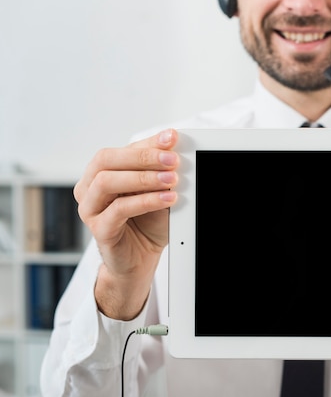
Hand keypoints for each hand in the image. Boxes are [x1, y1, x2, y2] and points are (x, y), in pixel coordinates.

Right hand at [74, 129, 178, 319]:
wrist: (141, 258)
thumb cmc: (147, 221)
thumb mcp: (156, 190)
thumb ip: (159, 168)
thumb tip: (174, 143)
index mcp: (100, 173)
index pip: (122, 150)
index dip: (148, 143)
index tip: (173, 138)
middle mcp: (89, 188)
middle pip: (106, 160)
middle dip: (143, 157)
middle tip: (173, 160)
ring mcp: (90, 209)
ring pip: (107, 182)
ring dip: (143, 178)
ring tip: (172, 180)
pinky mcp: (99, 229)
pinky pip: (119, 209)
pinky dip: (146, 201)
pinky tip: (167, 199)